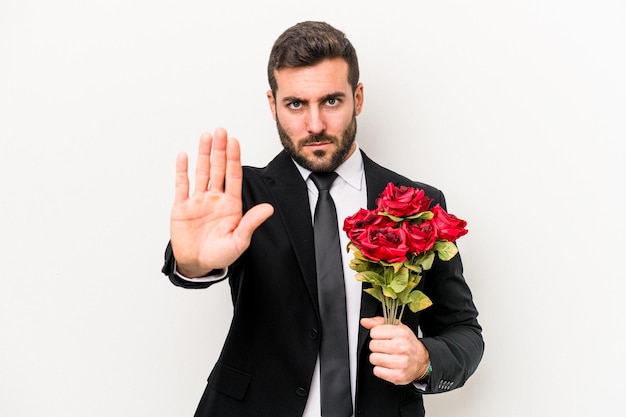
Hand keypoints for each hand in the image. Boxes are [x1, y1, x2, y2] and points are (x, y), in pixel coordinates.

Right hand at [170, 128, 273, 276]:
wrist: (197, 265)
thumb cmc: (220, 255)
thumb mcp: (239, 241)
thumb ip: (251, 223)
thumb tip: (269, 209)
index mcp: (230, 204)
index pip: (233, 176)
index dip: (234, 159)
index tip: (235, 142)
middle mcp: (215, 198)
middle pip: (218, 169)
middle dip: (220, 150)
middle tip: (221, 131)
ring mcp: (198, 201)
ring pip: (202, 172)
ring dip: (204, 154)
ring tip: (206, 137)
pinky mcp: (181, 207)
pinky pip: (182, 185)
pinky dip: (182, 170)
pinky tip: (184, 156)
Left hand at [360, 317, 429, 384]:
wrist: (421, 360)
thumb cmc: (407, 343)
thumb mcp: (397, 327)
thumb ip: (379, 322)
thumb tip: (364, 322)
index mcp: (401, 333)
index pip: (374, 332)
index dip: (376, 335)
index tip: (382, 337)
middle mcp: (402, 347)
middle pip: (372, 345)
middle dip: (376, 347)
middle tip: (385, 348)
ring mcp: (401, 362)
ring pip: (373, 358)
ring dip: (377, 358)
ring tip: (387, 357)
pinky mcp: (398, 375)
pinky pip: (377, 371)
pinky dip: (380, 369)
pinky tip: (388, 366)